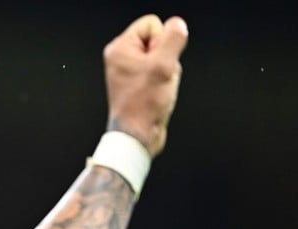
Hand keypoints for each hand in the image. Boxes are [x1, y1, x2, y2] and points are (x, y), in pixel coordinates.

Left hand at [103, 14, 188, 156]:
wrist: (138, 135)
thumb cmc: (143, 106)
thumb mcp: (164, 66)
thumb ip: (173, 39)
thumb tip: (177, 25)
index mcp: (120, 48)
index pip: (151, 24)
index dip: (163, 41)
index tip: (157, 63)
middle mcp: (122, 58)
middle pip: (159, 41)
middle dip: (166, 58)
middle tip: (157, 78)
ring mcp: (130, 71)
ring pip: (163, 57)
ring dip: (168, 72)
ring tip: (158, 88)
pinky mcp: (138, 83)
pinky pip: (161, 72)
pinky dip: (165, 82)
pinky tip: (160, 94)